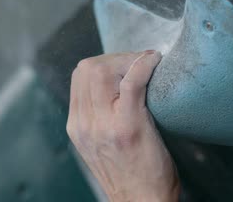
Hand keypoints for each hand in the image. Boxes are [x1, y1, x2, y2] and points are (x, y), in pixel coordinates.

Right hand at [67, 51, 179, 201]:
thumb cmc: (132, 174)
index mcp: (77, 126)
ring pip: (104, 70)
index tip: (126, 65)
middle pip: (87, 68)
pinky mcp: (128, 127)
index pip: (79, 76)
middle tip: (139, 62)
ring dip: (129, 59)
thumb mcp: (102, 144)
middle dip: (115, 57)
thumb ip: (100, 117)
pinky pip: (131, 82)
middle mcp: (84, 124)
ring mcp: (104, 126)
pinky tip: (155, 62)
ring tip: (147, 65)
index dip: (104, 62)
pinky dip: (143, 65)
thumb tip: (119, 84)